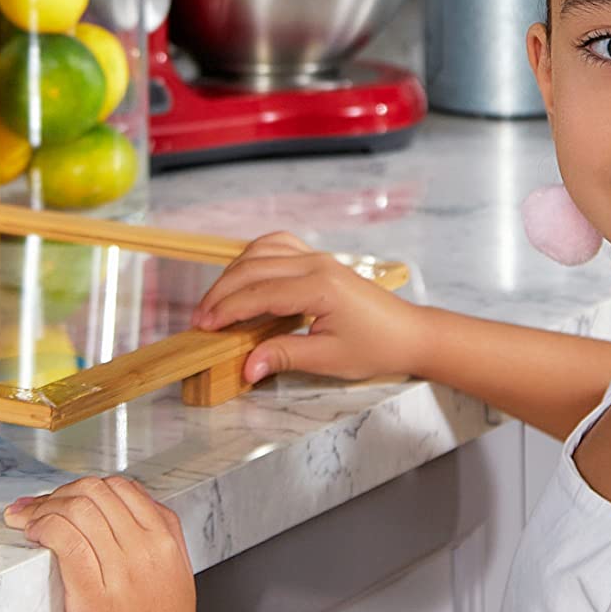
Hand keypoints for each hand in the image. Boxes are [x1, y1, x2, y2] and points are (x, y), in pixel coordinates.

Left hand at [4, 476, 214, 611]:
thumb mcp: (173, 579)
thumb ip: (151, 545)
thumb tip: (112, 517)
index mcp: (168, 542)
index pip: (122, 488)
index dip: (84, 488)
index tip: (62, 499)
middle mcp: (147, 550)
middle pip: (95, 492)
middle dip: (58, 494)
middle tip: (35, 508)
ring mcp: (122, 572)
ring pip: (76, 509)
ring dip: (41, 507)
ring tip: (25, 520)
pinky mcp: (93, 597)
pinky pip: (63, 539)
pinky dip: (41, 526)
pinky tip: (32, 534)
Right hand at [190, 229, 427, 384]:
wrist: (409, 333)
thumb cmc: (375, 347)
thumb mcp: (328, 358)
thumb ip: (283, 356)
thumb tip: (246, 366)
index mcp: (319, 287)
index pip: (258, 294)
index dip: (227, 310)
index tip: (204, 328)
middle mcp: (315, 264)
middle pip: (252, 268)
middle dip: (221, 293)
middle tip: (201, 320)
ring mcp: (317, 257)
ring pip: (260, 252)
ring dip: (232, 273)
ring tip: (216, 301)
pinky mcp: (317, 259)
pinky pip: (276, 246)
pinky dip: (252, 257)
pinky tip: (242, 275)